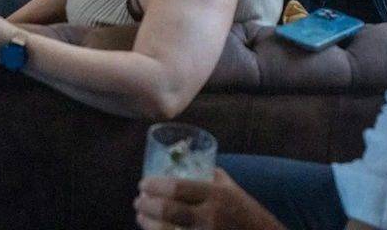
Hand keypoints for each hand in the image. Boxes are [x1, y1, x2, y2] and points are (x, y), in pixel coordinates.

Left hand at [134, 170, 284, 229]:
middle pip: (168, 210)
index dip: (155, 185)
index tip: (143, 183)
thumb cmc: (248, 213)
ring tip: (140, 216)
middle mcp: (208, 216)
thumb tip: (190, 163)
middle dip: (148, 205)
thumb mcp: (232, 189)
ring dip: (149, 223)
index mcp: (215, 195)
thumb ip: (211, 176)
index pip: (177, 188)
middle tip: (137, 200)